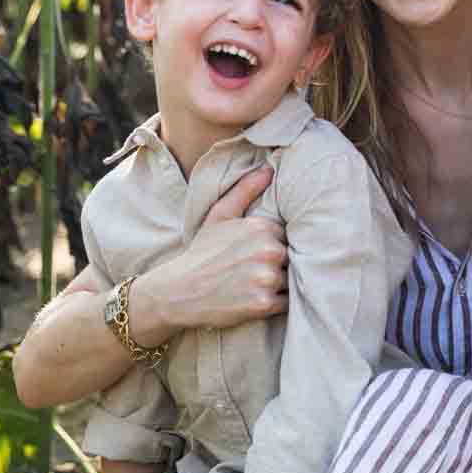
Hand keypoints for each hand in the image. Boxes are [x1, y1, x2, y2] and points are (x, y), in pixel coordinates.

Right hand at [132, 166, 284, 343]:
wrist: (178, 291)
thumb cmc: (202, 252)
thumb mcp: (219, 215)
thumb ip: (245, 190)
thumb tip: (269, 168)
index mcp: (263, 227)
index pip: (289, 235)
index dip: (276, 245)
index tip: (258, 253)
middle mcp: (269, 250)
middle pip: (293, 258)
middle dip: (280, 265)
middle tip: (256, 271)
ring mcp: (267, 278)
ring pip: (291, 280)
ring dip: (279, 285)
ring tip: (255, 286)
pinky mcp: (264, 304)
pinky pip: (287, 303)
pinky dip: (277, 303)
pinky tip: (256, 299)